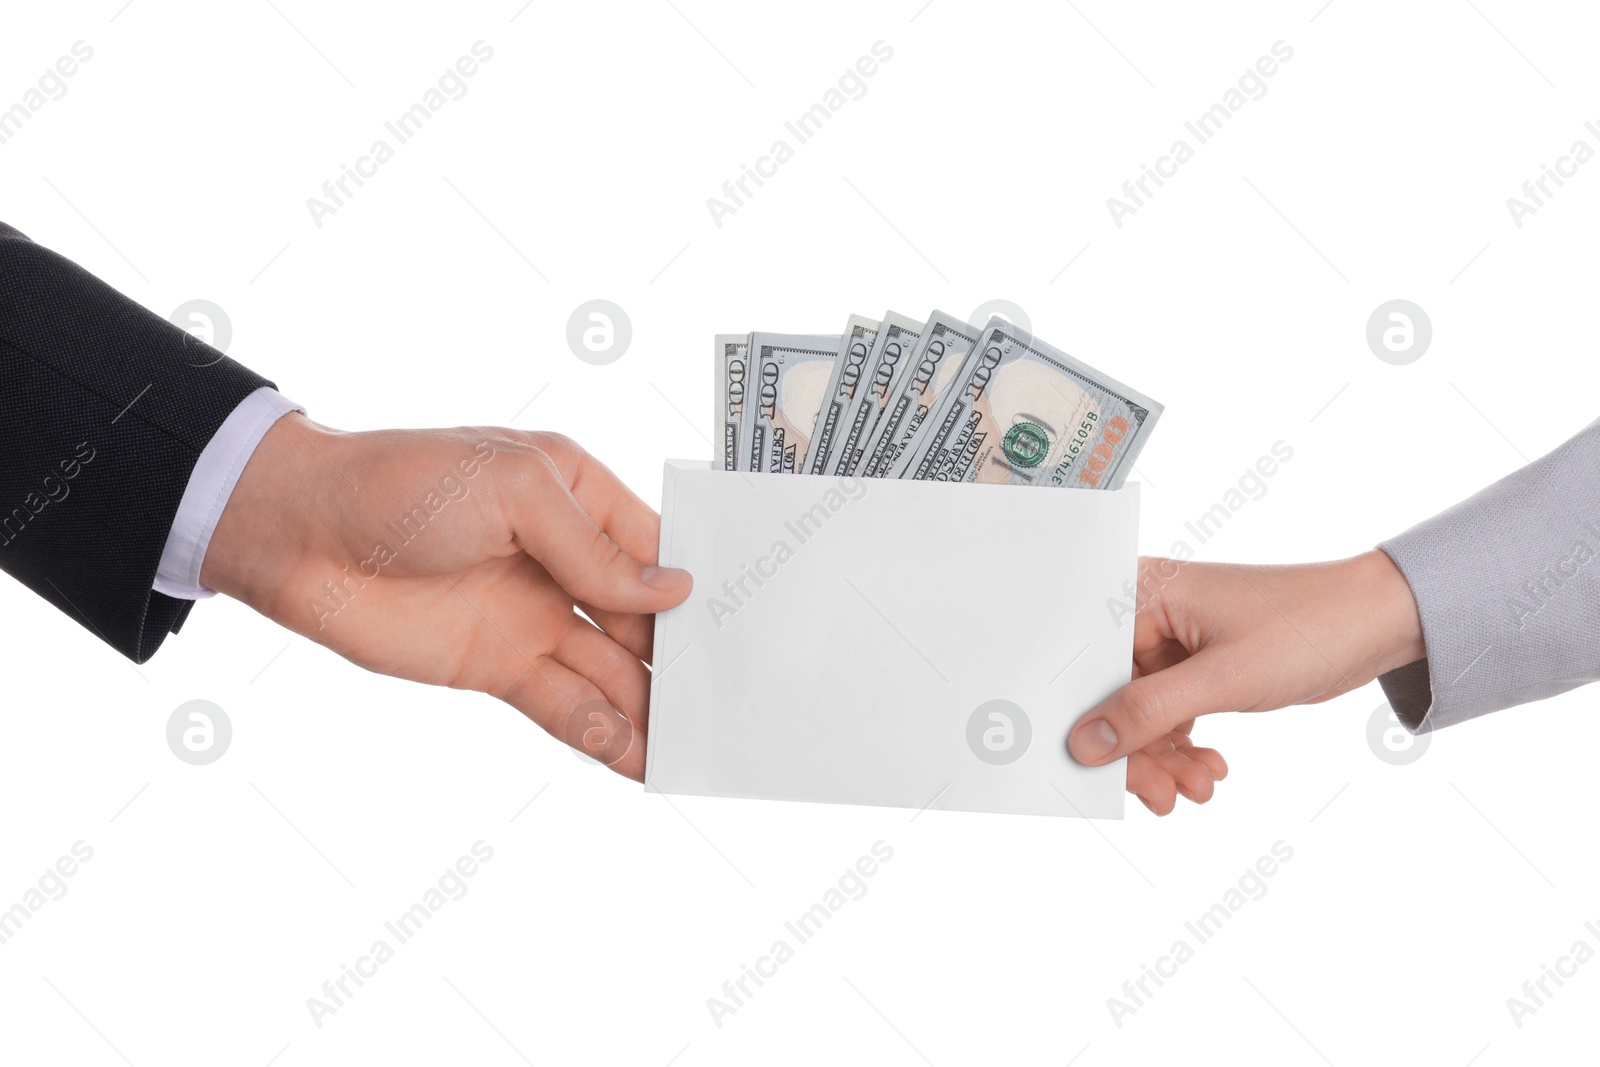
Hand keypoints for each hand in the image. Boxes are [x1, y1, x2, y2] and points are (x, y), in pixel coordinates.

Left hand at [201, 413, 692, 780]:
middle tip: (740, 701)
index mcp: (578, 495)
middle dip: (689, 658)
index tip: (752, 624)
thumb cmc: (401, 482)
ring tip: (703, 746)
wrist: (298, 534)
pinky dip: (604, 733)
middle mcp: (564, 560)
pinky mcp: (496, 667)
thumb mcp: (512, 490)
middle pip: (644, 620)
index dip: (701, 586)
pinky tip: (642, 758)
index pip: (659, 548)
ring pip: (613, 671)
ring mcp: (533, 617)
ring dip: (655, 708)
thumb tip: (672, 592)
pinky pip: (564, 705)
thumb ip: (593, 549)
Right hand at [1068, 552, 1425, 814]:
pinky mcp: (1193, 664)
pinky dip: (1183, 748)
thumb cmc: (1307, 625)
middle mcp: (1146, 610)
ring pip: (1140, 714)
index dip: (1088, 719)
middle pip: (1113, 695)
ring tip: (1197, 786)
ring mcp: (1170, 639)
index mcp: (1141, 590)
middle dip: (1138, 752)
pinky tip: (1208, 767)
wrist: (1376, 622)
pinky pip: (1167, 715)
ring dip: (1164, 758)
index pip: (1089, 664)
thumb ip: (1147, 711)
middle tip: (1162, 795)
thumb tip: (1085, 743)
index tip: (1098, 771)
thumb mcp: (1221, 677)